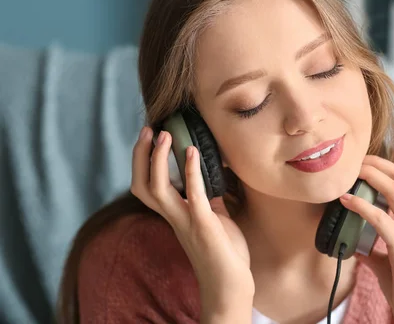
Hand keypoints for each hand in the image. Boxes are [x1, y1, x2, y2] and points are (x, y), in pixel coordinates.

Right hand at [130, 126, 253, 317]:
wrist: (232, 284)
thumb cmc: (224, 252)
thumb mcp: (213, 218)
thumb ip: (207, 198)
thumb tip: (209, 176)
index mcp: (174, 215)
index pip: (146, 186)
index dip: (143, 161)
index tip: (150, 136)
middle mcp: (174, 217)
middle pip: (141, 185)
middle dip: (141, 156)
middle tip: (149, 130)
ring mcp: (186, 222)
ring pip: (156, 189)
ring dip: (159, 160)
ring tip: (165, 135)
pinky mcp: (203, 225)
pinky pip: (193, 196)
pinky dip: (191, 173)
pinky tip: (192, 152)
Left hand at [340, 155, 393, 323]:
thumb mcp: (393, 261)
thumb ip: (377, 249)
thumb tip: (355, 243)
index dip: (387, 167)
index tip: (365, 162)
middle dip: (378, 164)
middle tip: (355, 160)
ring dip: (370, 176)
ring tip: (349, 173)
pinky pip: (381, 219)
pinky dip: (361, 206)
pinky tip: (345, 201)